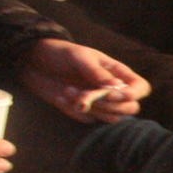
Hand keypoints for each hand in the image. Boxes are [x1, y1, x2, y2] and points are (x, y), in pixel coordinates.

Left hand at [19, 39, 148, 121]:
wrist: (32, 62)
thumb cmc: (59, 53)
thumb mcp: (79, 56)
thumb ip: (97, 72)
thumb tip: (118, 87)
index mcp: (116, 73)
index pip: (141, 88)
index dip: (133, 94)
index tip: (113, 93)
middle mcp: (112, 90)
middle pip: (130, 108)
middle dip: (110, 105)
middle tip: (87, 95)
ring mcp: (99, 102)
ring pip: (111, 117)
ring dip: (91, 108)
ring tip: (68, 91)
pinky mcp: (83, 111)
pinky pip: (88, 119)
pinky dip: (75, 111)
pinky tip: (60, 97)